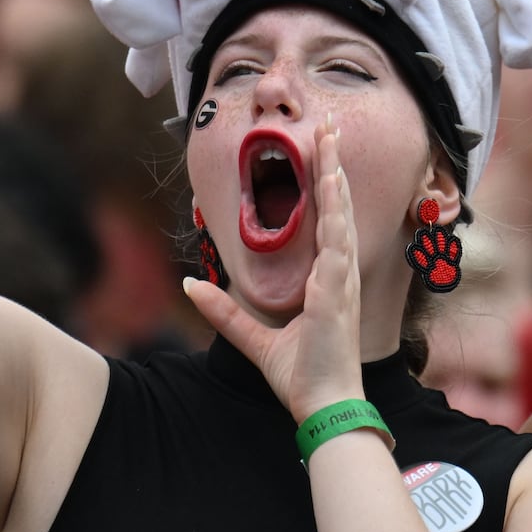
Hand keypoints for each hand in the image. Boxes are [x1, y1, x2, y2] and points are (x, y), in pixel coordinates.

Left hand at [184, 116, 365, 421]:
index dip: (326, 185)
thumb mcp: (253, 338)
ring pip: (340, 211)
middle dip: (333, 163)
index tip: (323, 152)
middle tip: (328, 125)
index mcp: (328, 279)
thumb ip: (223, 310)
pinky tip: (332, 180)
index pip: (328, 219)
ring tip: (329, 137)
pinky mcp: (337, 288)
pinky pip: (337, 238)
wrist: (323, 406)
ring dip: (335, 172)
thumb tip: (189, 283)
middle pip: (338, 205)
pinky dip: (336, 207)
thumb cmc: (301, 376)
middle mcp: (339, 272)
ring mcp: (341, 277)